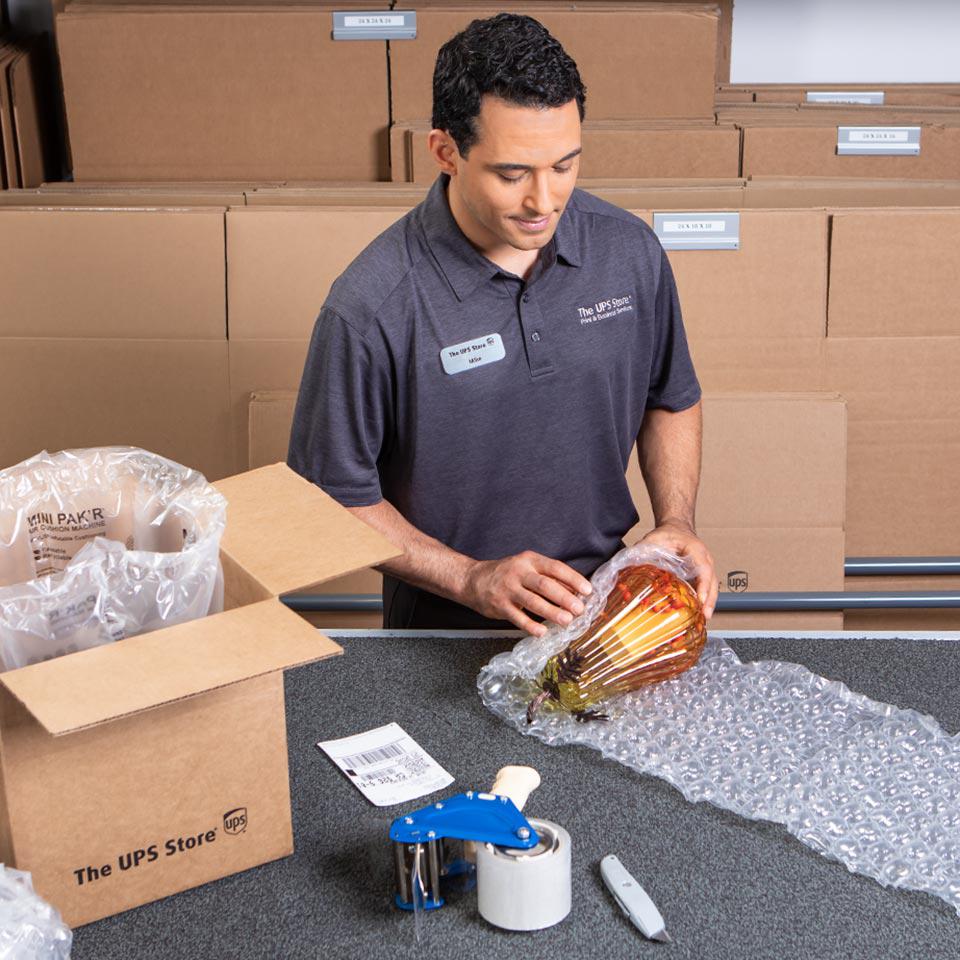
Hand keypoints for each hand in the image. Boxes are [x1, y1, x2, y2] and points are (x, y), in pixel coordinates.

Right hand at [462, 551, 592, 636]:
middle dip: (564, 598)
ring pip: (533, 602)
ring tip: (566, 621)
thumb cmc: (507, 574)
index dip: (573, 579)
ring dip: (551, 612)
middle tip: (579, 609)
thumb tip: (575, 592)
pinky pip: (517, 617)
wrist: (472, 580)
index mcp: (530, 560)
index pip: (555, 567)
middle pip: (545, 585)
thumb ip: (549, 578)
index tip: (588, 590)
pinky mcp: (499, 605)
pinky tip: (542, 632)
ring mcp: (508, 589)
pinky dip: (531, 626)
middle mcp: (519, 572)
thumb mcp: (527, 567)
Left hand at [640, 520, 717, 618]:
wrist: (676, 529)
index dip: (703, 584)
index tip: (700, 599)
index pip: (703, 568)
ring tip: (703, 618)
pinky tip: (698, 613)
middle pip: (711, 580)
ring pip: (711, 586)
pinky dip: (703, 600)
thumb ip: (643, 551)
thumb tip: (630, 565)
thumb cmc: (667, 535)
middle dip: (709, 599)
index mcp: (695, 549)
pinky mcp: (702, 575)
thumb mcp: (653, 539)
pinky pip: (705, 588)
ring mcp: (706, 567)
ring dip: (708, 602)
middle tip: (705, 615)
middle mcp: (705, 559)